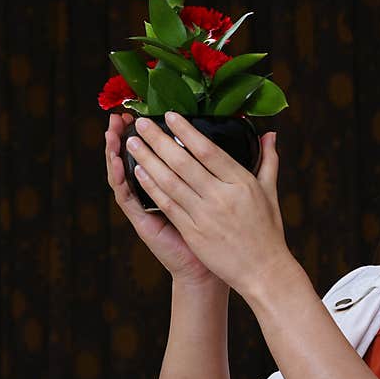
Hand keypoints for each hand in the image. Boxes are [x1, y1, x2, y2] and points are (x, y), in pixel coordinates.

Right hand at [104, 113, 223, 287]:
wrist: (208, 268)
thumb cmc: (220, 232)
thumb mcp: (229, 194)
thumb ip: (237, 167)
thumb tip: (267, 135)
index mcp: (176, 183)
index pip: (160, 152)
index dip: (154, 132)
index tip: (149, 110)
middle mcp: (158, 191)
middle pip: (138, 157)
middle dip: (129, 134)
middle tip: (121, 114)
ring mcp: (147, 205)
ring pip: (126, 173)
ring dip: (116, 152)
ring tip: (112, 132)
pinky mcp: (143, 220)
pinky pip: (127, 198)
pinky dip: (121, 180)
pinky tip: (118, 164)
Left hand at [125, 111, 291, 298]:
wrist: (264, 271)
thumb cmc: (268, 231)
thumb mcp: (271, 192)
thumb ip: (268, 161)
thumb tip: (269, 135)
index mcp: (242, 183)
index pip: (209, 150)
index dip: (187, 131)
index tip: (170, 116)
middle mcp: (222, 196)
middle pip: (184, 162)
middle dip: (159, 140)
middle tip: (142, 123)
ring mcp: (206, 215)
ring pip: (170, 181)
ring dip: (148, 159)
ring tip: (133, 142)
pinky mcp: (194, 232)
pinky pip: (168, 204)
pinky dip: (152, 186)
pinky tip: (138, 172)